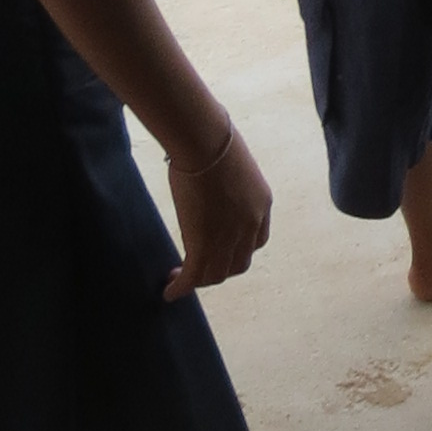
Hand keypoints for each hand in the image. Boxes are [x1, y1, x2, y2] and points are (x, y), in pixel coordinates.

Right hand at [164, 122, 271, 299]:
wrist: (204, 141)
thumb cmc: (210, 139)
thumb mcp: (230, 164)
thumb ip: (226, 182)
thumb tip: (205, 174)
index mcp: (262, 204)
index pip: (256, 242)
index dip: (238, 251)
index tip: (220, 251)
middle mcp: (251, 224)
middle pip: (239, 264)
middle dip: (219, 270)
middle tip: (198, 269)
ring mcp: (230, 236)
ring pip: (216, 274)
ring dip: (198, 281)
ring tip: (180, 280)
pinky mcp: (205, 244)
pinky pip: (193, 276)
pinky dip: (181, 288)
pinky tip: (170, 291)